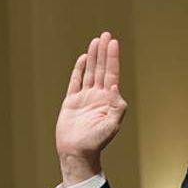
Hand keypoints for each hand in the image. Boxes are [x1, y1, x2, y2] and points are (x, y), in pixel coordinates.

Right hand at [56, 31, 126, 185]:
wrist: (77, 152)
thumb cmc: (96, 142)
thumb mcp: (111, 125)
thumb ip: (116, 106)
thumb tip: (115, 86)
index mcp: (108, 100)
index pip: (111, 74)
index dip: (112, 58)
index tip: (113, 43)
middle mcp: (97, 96)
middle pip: (101, 69)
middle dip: (103, 52)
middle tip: (105, 35)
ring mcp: (84, 98)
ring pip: (89, 72)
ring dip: (93, 57)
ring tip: (95, 41)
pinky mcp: (71, 102)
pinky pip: (75, 82)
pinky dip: (79, 70)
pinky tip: (83, 59)